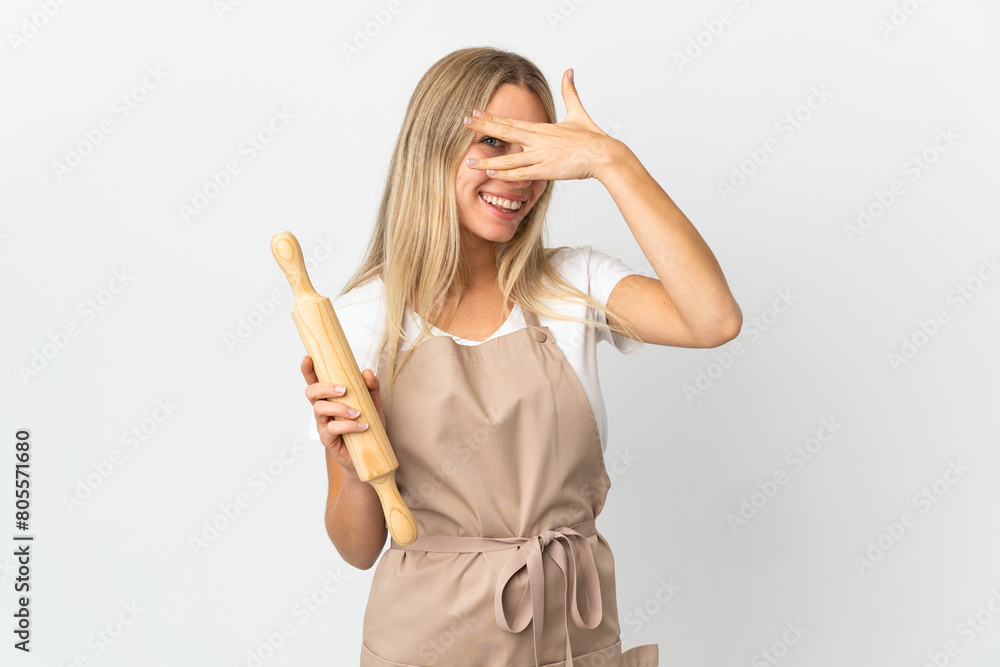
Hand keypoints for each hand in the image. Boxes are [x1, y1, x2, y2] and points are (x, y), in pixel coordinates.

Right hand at [301, 356, 386, 479]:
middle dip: (325, 388)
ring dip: (339, 408)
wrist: (371, 454)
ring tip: (358, 413)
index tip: (308, 358)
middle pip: (311, 392)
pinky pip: (332, 429)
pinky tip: (362, 426)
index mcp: (330, 398)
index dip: (308, 370)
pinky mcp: (328, 440)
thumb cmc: (368, 425)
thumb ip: (371, 387)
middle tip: (343, 390)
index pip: (315, 381)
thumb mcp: (374, 404)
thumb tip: (366, 372)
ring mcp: (323, 424)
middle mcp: (323, 409)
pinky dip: (348, 426)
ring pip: (320, 410)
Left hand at [462, 68, 620, 181]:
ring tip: (469, 162)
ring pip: (509, 159)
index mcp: (542, 129)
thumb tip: (569, 70)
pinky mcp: (547, 171)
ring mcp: (542, 156)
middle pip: (506, 133)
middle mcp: (539, 140)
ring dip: (488, 160)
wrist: (604, 155)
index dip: (491, 118)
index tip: (475, 114)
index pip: (511, 122)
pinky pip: (522, 174)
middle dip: (483, 129)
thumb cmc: (592, 138)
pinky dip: (506, 174)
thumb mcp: (578, 112)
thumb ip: (570, 92)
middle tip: (464, 123)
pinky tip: (491, 174)